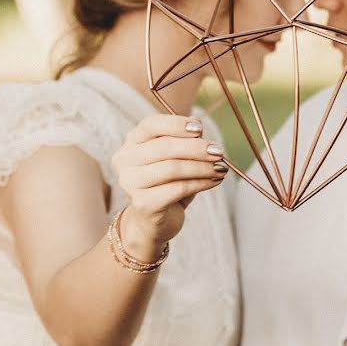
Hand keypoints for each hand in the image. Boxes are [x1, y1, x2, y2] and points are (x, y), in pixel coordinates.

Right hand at [111, 114, 227, 256]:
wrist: (153, 221)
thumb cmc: (167, 183)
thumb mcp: (176, 158)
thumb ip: (185, 143)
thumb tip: (203, 136)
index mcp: (132, 142)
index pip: (151, 124)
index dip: (176, 124)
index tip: (200, 128)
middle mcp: (125, 160)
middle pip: (165, 147)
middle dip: (197, 148)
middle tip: (218, 151)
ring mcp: (130, 183)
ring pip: (173, 168)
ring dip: (203, 167)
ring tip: (221, 168)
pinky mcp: (143, 203)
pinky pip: (178, 188)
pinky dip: (201, 183)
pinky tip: (215, 181)